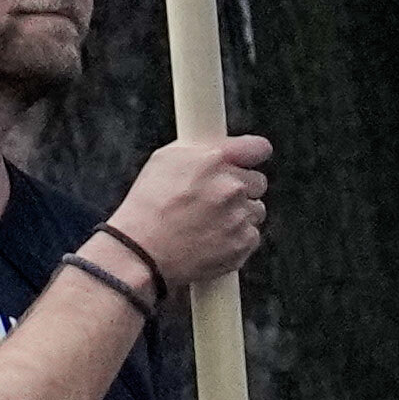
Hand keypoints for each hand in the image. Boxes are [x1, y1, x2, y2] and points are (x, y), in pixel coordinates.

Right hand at [105, 130, 276, 298]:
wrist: (140, 252)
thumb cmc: (145, 209)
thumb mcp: (162, 162)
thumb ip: (199, 152)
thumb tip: (219, 149)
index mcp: (212, 160)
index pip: (257, 147)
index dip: (253, 154)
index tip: (248, 160)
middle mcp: (231, 185)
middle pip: (257, 181)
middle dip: (240, 189)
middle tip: (213, 200)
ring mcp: (240, 215)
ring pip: (255, 210)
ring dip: (238, 214)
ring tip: (206, 223)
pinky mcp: (244, 241)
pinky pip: (250, 235)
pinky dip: (235, 238)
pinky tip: (209, 239)